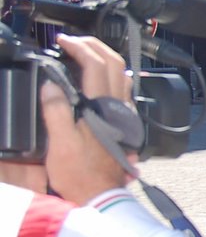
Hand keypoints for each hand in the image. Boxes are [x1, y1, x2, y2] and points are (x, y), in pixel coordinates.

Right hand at [41, 34, 135, 203]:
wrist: (100, 196)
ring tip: (83, 53)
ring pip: (121, 75)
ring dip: (104, 58)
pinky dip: (110, 76)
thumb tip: (51, 85)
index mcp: (101, 108)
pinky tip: (100, 79)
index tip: (63, 41)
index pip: (96, 65)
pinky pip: (121, 91)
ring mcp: (123, 115)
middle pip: (114, 64)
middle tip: (74, 41)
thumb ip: (56, 111)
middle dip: (95, 45)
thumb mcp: (60, 144)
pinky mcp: (123, 124)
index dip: (80, 47)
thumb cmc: (80, 174)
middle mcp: (117, 108)